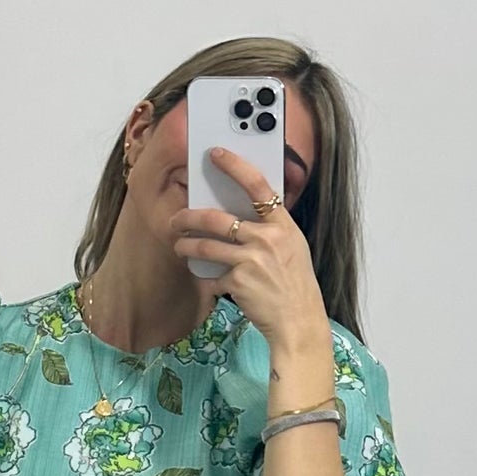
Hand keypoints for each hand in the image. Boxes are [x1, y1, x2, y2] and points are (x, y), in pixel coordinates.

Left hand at [171, 145, 327, 349]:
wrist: (299, 321)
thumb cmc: (294, 284)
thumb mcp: (292, 248)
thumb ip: (270, 229)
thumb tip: (240, 215)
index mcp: (283, 225)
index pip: (257, 185)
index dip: (235, 165)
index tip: (215, 154)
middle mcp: (268, 239)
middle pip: (217, 219)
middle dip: (190, 218)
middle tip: (177, 219)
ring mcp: (252, 261)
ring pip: (205, 246)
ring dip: (186, 246)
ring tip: (179, 246)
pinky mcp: (239, 283)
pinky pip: (213, 276)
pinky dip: (210, 280)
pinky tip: (212, 282)